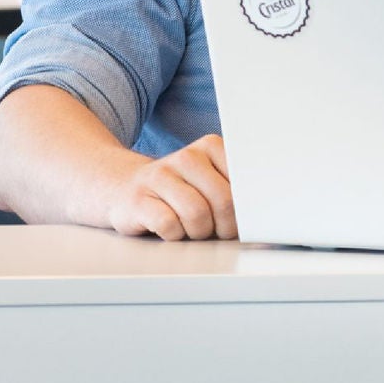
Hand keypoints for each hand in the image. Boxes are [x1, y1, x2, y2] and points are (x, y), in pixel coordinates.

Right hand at [105, 134, 235, 240]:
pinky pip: (169, 225)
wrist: (122, 187)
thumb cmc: (177, 191)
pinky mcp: (139, 199)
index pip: (244, 182)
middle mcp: (187, 156)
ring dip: (199, 232)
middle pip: (224, 201)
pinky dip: (175, 235)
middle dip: (225, 226)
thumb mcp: (209, 180)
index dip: (246, 208)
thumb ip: (234, 188)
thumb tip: (262, 212)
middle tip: (218, 231)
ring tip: (193, 229)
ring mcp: (160, 176)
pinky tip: (170, 229)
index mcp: (210, 147)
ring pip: (197, 214)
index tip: (242, 218)